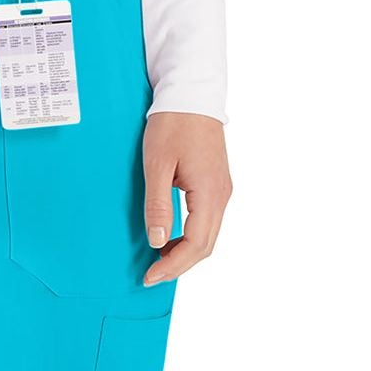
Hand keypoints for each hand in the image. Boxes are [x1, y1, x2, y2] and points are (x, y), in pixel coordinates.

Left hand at [142, 112, 231, 284]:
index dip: (173, 266)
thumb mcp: (157, 165)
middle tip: (151, 276)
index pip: (196, 245)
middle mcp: (221, 195)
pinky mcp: (216, 185)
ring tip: (158, 261)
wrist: (191, 94)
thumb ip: (158, 205)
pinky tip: (170, 239)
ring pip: (207, 236)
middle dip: (179, 266)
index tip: (149, 277)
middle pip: (205, 247)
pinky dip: (190, 237)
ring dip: (184, 253)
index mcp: (209, 193)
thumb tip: (159, 241)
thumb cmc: (172, 124)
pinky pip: (207, 222)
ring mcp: (222, 191)